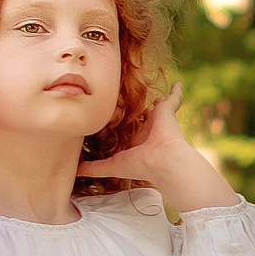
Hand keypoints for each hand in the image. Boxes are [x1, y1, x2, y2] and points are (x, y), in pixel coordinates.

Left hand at [80, 84, 238, 213]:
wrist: (162, 161)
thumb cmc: (140, 165)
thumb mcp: (111, 166)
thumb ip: (94, 167)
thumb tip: (76, 171)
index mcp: (137, 141)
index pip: (128, 130)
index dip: (121, 124)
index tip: (113, 118)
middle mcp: (148, 129)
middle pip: (141, 116)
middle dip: (136, 110)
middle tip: (125, 100)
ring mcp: (159, 119)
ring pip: (155, 106)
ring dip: (154, 100)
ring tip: (148, 89)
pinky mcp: (167, 110)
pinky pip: (174, 98)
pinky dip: (176, 91)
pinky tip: (178, 84)